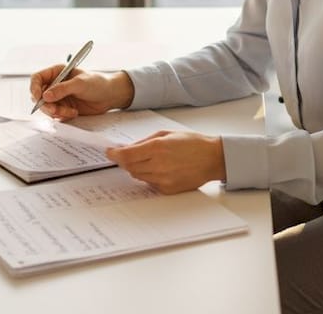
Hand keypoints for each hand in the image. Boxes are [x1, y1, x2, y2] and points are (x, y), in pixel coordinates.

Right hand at [29, 66, 133, 119]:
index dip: (34, 88)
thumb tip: (45, 96)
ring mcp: (58, 97)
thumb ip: (62, 89)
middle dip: (46, 105)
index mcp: (57, 72)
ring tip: (70, 112)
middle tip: (55, 111)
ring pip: (46, 107)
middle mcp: (55, 84)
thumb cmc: (97, 83)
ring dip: (56, 112)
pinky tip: (74, 113)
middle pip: (38, 96)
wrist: (110, 96)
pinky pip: (55, 114)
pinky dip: (62, 116)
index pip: (37, 79)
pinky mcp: (63, 107)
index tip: (38, 98)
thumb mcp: (80, 83)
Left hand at [105, 130, 225, 194]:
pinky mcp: (167, 189)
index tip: (110, 153)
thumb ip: (145, 141)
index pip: (126, 155)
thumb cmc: (192, 143)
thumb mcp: (167, 134)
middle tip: (126, 155)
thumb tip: (128, 148)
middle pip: (129, 167)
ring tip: (149, 160)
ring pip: (138, 176)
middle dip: (125, 161)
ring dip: (137, 168)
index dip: (114, 155)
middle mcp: (158, 165)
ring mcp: (163, 179)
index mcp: (157, 148)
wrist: (212, 159)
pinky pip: (149, 183)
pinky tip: (159, 168)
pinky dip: (148, 176)